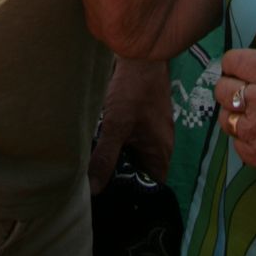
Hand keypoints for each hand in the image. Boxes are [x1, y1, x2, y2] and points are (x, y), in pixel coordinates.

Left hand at [88, 57, 174, 192]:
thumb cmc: (132, 89)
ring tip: (96, 169)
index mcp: (161, 151)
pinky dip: (119, 145)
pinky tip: (101, 145)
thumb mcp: (115, 125)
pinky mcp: (143, 118)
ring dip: (119, 161)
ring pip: (135, 156)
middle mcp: (161, 144)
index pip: (153, 187)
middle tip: (98, 188)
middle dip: (123, 179)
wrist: (139, 52)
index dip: (137, 197)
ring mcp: (152, 130)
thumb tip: (94, 190)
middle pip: (142, 173)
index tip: (114, 203)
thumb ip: (105, 158)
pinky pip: (132, 141)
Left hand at [214, 26, 255, 201]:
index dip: (236, 60)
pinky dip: (244, 136)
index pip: (233, 61)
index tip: (244, 65)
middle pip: (223, 89)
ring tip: (255, 109)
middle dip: (231, 82)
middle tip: (248, 86)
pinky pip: (237, 144)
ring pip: (226, 118)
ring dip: (235, 110)